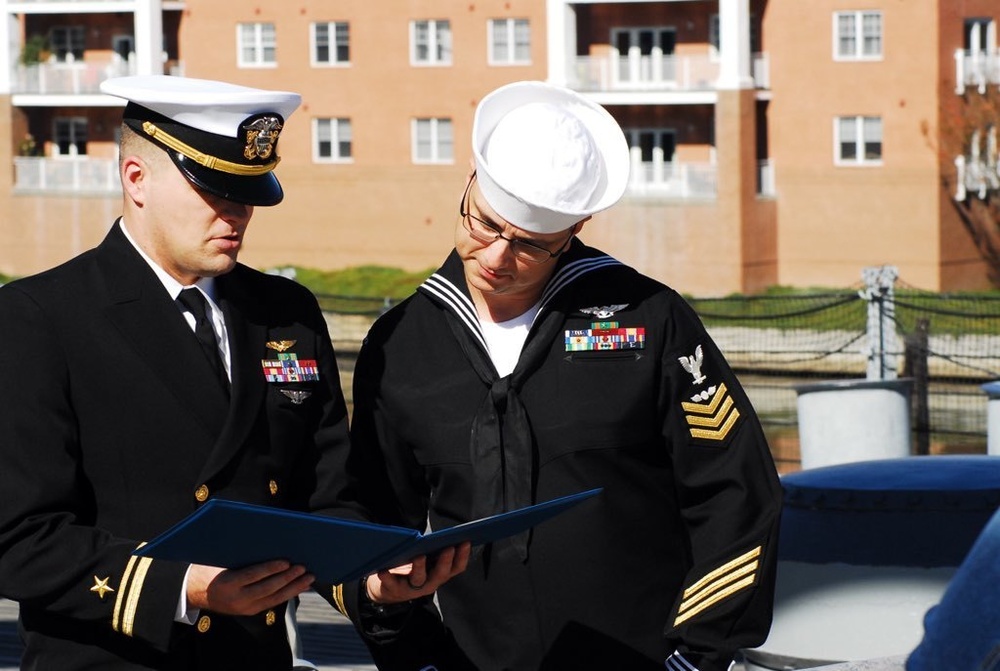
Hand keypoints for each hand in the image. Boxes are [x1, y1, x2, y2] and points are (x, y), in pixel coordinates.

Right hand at [187, 560, 314, 615]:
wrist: (195, 592)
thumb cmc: (210, 568)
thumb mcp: (219, 559)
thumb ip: (239, 554)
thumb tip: (266, 541)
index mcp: (227, 583)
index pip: (252, 576)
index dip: (270, 569)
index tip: (286, 561)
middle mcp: (236, 599)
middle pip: (267, 589)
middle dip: (287, 578)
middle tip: (303, 567)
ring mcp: (244, 608)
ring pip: (274, 598)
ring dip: (294, 588)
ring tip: (309, 577)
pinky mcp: (250, 611)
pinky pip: (272, 602)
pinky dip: (288, 593)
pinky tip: (300, 586)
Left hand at [365, 542, 470, 604]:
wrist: (390, 590)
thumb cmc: (413, 569)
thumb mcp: (428, 561)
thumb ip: (435, 550)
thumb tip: (446, 532)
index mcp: (440, 574)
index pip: (456, 567)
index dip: (463, 556)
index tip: (466, 541)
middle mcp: (430, 583)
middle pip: (440, 574)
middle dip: (445, 561)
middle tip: (448, 548)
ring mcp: (413, 588)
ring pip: (419, 579)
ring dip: (420, 567)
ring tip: (419, 556)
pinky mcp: (395, 590)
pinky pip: (391, 584)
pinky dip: (388, 577)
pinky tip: (384, 570)